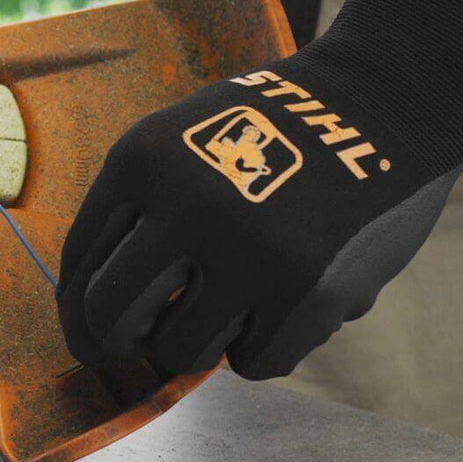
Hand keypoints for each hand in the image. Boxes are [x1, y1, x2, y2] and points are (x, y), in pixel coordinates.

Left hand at [56, 0, 462, 379]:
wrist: (385, 96)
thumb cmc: (276, 126)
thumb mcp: (183, 134)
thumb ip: (139, 209)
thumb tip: (91, 313)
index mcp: (141, 161)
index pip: (79, 265)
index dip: (77, 315)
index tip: (90, 338)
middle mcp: (185, 205)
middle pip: (110, 318)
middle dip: (115, 344)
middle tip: (131, 351)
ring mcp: (246, 250)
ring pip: (180, 351)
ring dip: (196, 345)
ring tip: (222, 314)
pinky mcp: (306, 289)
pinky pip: (253, 364)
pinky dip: (257, 351)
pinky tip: (273, 315)